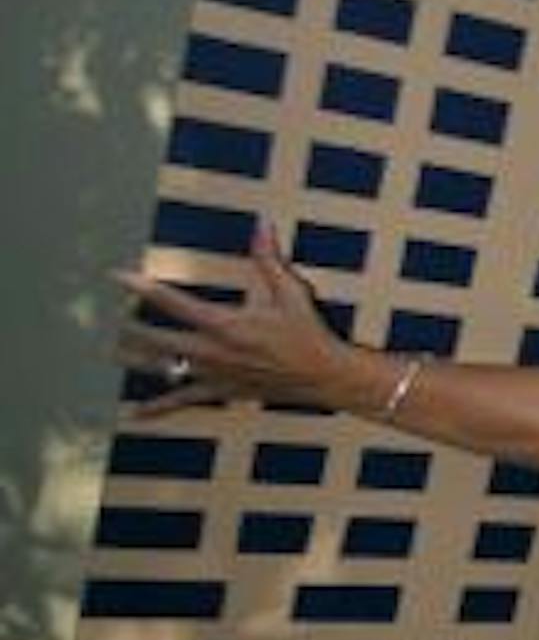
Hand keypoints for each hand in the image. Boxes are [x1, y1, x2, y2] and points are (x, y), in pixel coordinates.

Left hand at [116, 217, 365, 418]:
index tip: (117, 276)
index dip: (141, 288)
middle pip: (157, 338)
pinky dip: (157, 409)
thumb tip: (262, 225)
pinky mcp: (220, 391)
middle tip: (118, 313)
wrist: (324, 376)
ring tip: (114, 350)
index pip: (173, 303)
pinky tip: (135, 414)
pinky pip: (183, 402)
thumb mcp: (290, 292)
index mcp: (226, 324)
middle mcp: (214, 351)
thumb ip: (268, 259)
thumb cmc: (307, 333)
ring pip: (162, 368)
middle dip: (131, 325)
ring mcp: (214, 374)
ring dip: (135, 359)